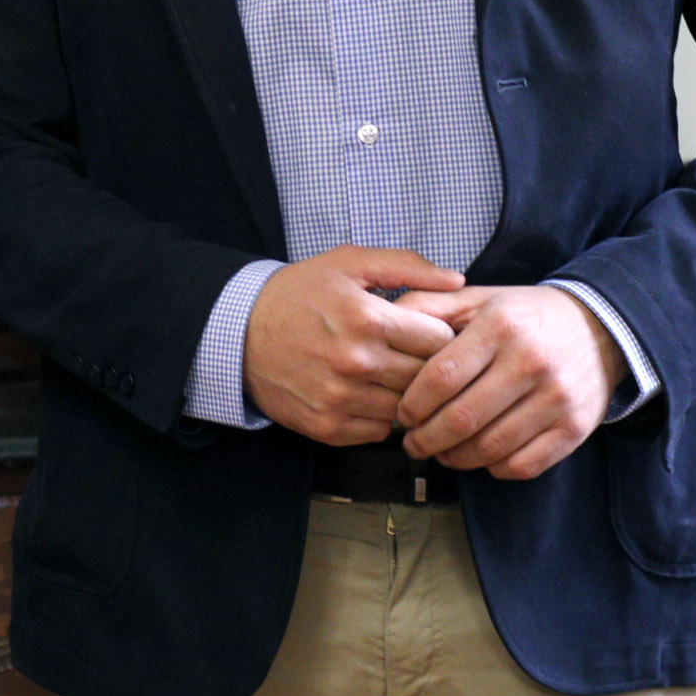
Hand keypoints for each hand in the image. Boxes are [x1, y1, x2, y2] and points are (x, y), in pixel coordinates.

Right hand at [240, 248, 464, 444]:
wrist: (238, 332)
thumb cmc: (298, 294)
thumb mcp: (347, 263)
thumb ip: (406, 265)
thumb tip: (457, 281)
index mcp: (366, 318)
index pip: (439, 340)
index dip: (440, 335)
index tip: (428, 332)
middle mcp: (355, 362)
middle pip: (427, 377)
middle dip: (428, 367)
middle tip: (414, 355)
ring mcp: (340, 398)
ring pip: (407, 408)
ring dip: (406, 394)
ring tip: (391, 375)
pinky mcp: (327, 426)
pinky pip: (380, 431)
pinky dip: (380, 416)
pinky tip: (367, 394)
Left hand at [393, 285, 621, 480]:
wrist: (599, 327)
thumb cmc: (523, 316)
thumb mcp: (477, 298)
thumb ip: (427, 306)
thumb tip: (385, 321)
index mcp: (500, 326)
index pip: (442, 376)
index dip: (413, 403)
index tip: (402, 414)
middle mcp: (531, 362)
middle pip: (463, 418)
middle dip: (426, 439)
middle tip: (412, 443)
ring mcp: (557, 398)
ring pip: (491, 447)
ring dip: (455, 458)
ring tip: (440, 453)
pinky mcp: (575, 428)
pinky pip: (524, 464)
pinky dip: (494, 468)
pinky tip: (480, 457)